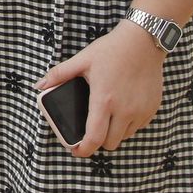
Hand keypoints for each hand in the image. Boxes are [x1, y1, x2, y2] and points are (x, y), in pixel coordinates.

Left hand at [37, 21, 165, 156]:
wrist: (143, 42)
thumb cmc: (111, 50)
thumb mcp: (82, 59)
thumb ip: (59, 74)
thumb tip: (40, 85)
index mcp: (104, 100)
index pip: (94, 137)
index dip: (84, 149)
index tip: (75, 150)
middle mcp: (124, 110)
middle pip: (110, 143)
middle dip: (98, 141)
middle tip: (91, 130)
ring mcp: (140, 111)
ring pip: (125, 136)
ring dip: (114, 133)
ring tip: (106, 118)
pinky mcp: (152, 109)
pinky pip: (138, 126)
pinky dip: (129, 124)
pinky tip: (122, 110)